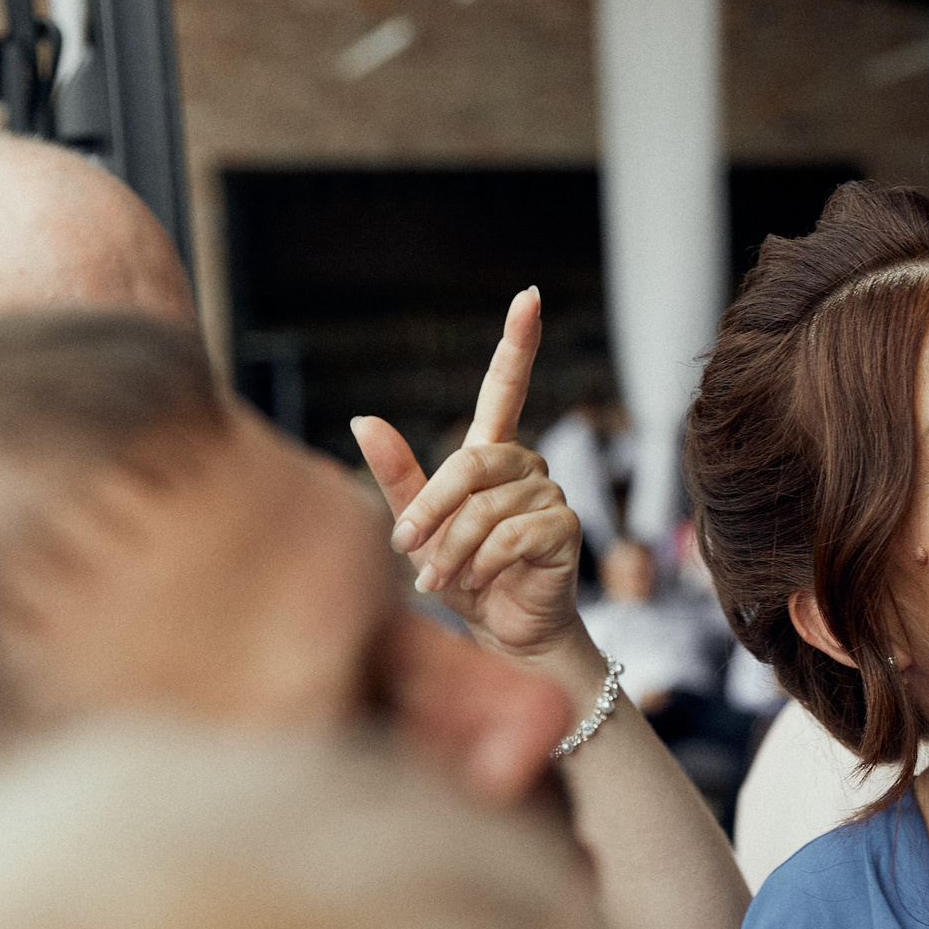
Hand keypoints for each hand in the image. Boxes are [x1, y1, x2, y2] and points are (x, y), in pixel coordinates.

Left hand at [351, 288, 585, 662]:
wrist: (500, 632)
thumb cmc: (458, 577)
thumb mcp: (415, 529)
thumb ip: (396, 477)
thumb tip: (362, 418)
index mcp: (490, 454)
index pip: (506, 387)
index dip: (518, 341)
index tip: (530, 296)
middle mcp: (525, 466)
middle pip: (472, 462)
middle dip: (432, 508)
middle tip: (406, 547)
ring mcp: (550, 495)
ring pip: (487, 507)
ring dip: (453, 548)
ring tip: (438, 580)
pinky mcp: (566, 529)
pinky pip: (514, 534)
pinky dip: (483, 562)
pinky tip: (476, 581)